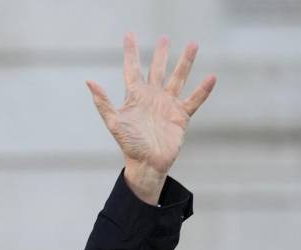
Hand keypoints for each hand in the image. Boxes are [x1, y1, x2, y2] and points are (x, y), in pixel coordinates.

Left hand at [86, 33, 215, 203]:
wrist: (147, 163)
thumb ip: (103, 102)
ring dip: (185, 63)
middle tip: (164, 38)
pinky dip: (202, 90)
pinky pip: (194, 100)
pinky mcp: (181, 116)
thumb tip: (89, 81)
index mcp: (135, 96)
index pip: (133, 68)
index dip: (131, 52)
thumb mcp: (114, 121)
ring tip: (192, 45)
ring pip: (178, 79)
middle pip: (157, 70)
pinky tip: (211, 78)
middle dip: (161, 54)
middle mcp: (152, 97)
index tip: (129, 35)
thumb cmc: (129, 144)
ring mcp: (167, 105)